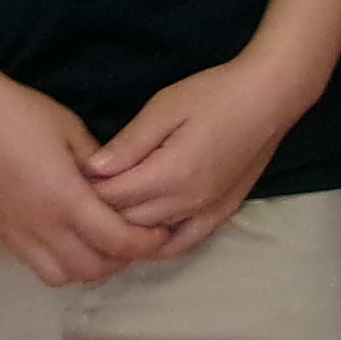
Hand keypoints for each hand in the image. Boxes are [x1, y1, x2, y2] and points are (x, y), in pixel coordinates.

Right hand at [0, 75, 178, 288]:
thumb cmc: (20, 114)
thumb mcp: (71, 130)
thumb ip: (99, 162)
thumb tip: (115, 181)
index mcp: (68, 201)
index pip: (118, 242)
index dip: (145, 244)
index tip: (160, 235)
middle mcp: (45, 228)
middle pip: (94, 269)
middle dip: (121, 260)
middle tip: (134, 239)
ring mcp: (20, 235)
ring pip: (64, 276)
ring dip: (89, 268)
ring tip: (100, 245)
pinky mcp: (2, 234)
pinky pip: (37, 267)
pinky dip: (60, 265)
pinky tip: (67, 242)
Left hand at [82, 55, 309, 258]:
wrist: (270, 98)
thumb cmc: (215, 94)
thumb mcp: (165, 106)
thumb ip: (130, 143)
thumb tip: (93, 168)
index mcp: (170, 174)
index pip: (113, 197)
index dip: (87, 190)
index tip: (71, 177)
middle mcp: (187, 202)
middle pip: (129, 222)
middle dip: (101, 212)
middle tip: (82, 196)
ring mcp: (207, 212)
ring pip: (153, 237)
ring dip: (127, 231)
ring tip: (107, 216)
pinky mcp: (222, 213)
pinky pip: (185, 243)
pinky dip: (160, 245)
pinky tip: (145, 237)